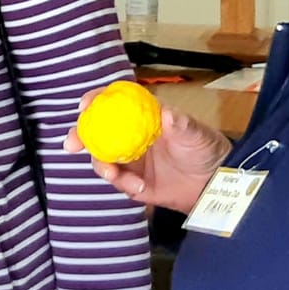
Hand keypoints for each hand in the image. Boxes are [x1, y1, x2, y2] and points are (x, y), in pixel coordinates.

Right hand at [64, 90, 228, 214]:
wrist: (216, 184)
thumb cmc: (206, 149)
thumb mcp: (197, 134)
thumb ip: (182, 124)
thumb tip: (167, 114)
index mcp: (142, 118)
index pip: (113, 104)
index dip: (96, 102)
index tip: (85, 105)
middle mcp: (131, 137)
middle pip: (97, 132)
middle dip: (80, 136)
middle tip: (72, 144)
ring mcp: (130, 161)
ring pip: (102, 159)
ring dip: (101, 165)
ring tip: (112, 173)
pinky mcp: (134, 183)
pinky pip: (120, 183)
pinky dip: (123, 184)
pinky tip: (137, 188)